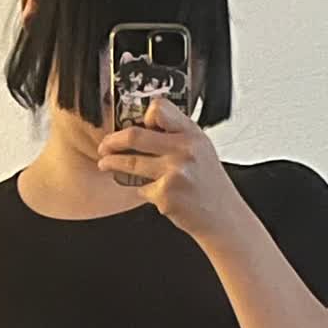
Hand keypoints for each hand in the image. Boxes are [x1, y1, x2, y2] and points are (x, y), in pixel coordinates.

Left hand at [96, 96, 247, 245]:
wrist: (223, 217)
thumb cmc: (210, 185)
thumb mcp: (201, 150)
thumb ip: (177, 136)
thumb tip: (144, 125)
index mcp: (192, 134)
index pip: (159, 109)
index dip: (142, 116)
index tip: (134, 124)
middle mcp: (184, 150)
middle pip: (134, 135)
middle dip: (112, 141)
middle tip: (104, 146)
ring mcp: (174, 172)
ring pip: (131, 162)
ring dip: (112, 163)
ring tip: (106, 164)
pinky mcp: (165, 194)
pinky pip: (140, 188)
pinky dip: (142, 190)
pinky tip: (153, 192)